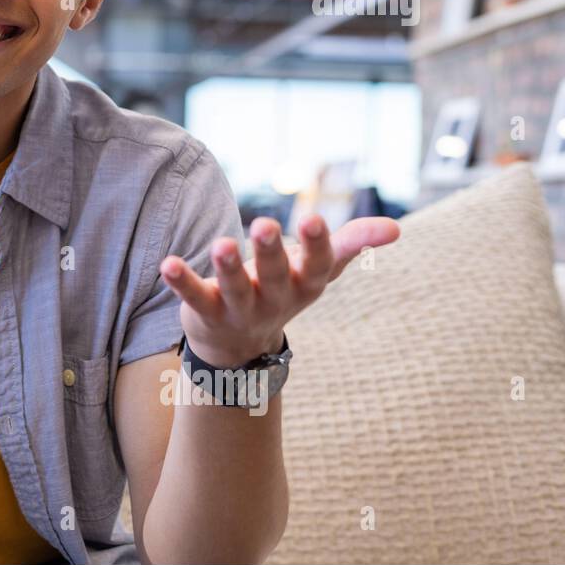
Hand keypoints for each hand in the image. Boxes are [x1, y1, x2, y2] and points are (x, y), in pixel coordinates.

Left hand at [159, 214, 400, 369]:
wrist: (240, 345)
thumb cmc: (283, 289)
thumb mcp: (317, 269)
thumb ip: (352, 244)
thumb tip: (396, 229)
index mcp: (303, 285)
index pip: (316, 265)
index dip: (317, 245)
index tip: (313, 219)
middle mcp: (274, 299)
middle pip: (274, 276)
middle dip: (270, 253)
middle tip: (265, 224)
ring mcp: (239, 309)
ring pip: (234, 289)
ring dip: (228, 268)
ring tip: (220, 245)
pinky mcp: (205, 312)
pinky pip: (193, 297)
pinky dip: (181, 281)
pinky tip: (168, 263)